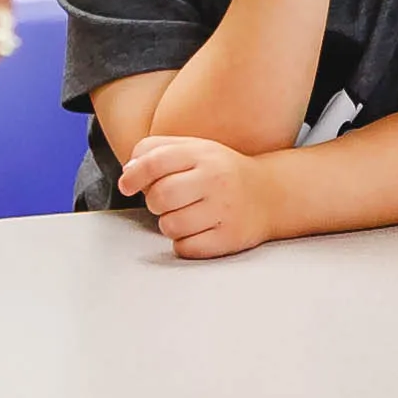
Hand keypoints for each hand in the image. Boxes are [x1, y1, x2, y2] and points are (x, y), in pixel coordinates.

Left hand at [118, 133, 271, 258]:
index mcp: (203, 154)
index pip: (155, 161)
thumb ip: (157, 151)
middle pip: (159, 197)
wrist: (270, 194)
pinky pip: (185, 248)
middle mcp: (216, 180)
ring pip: (170, 225)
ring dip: (170, 224)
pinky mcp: (229, 238)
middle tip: (168, 201)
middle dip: (155, 203)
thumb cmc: (221, 172)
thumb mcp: (194, 149)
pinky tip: (198, 230)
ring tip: (186, 215)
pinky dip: (184, 243)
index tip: (127, 185)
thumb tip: (129, 174)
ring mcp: (225, 210)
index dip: (133, 175)